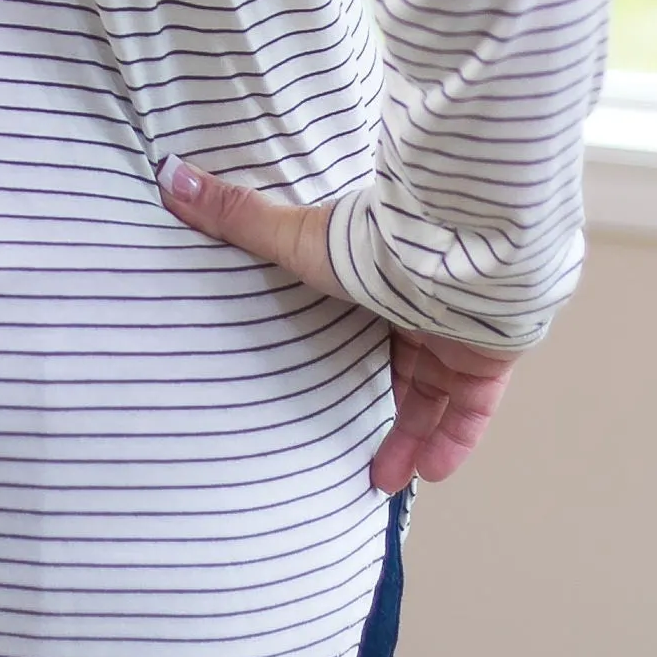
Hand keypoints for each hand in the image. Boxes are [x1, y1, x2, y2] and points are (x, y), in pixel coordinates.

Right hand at [156, 158, 520, 493]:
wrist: (453, 256)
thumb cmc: (371, 248)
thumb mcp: (294, 238)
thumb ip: (237, 218)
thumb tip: (168, 175)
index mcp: (377, 279)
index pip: (364, 321)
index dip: (347, 352)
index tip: (323, 382)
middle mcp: (420, 308)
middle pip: (400, 366)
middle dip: (380, 408)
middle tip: (352, 450)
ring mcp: (459, 335)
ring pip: (435, 397)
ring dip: (411, 439)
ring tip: (380, 481)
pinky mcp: (489, 360)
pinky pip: (472, 411)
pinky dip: (454, 442)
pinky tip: (430, 476)